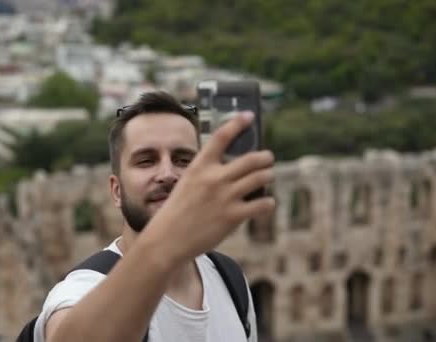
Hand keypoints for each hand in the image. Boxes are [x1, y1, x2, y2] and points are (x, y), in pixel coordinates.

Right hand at [144, 111, 275, 262]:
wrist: (167, 239)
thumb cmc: (177, 211)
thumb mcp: (188, 183)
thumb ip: (208, 173)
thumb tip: (235, 168)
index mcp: (200, 166)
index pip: (221, 137)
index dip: (237, 123)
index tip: (249, 116)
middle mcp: (214, 178)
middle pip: (251, 159)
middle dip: (265, 157)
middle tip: (268, 158)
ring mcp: (225, 197)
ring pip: (261, 178)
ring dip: (268, 176)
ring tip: (267, 176)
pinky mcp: (233, 216)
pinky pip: (262, 204)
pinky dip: (268, 202)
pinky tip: (266, 203)